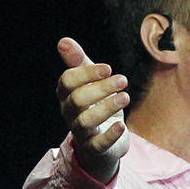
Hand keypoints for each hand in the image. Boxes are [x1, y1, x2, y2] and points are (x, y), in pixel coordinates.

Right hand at [56, 38, 129, 182]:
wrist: (104, 142)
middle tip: (123, 80)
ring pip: (86, 121)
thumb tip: (63, 41)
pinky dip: (110, 134)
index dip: (87, 73)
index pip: (68, 81)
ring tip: (126, 97)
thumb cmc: (96, 106)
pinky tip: (121, 125)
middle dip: (101, 88)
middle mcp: (69, 113)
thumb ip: (79, 63)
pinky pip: (98, 144)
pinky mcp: (95, 148)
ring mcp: (81, 132)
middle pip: (78, 100)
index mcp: (66, 95)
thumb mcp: (90, 83)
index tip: (108, 68)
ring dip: (107, 107)